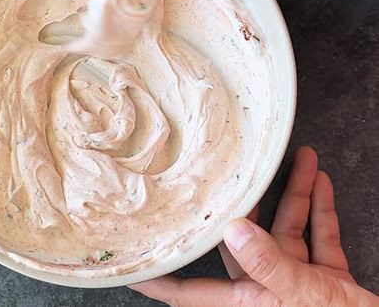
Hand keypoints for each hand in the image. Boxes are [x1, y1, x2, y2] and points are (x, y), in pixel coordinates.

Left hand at [129, 147, 378, 305]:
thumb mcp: (303, 296)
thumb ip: (269, 264)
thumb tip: (234, 230)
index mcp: (247, 301)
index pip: (186, 291)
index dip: (156, 277)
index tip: (128, 261)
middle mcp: (264, 290)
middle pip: (241, 239)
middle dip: (248, 200)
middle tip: (238, 167)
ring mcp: (294, 283)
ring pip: (286, 231)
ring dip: (295, 195)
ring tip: (300, 159)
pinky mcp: (323, 280)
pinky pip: (317, 238)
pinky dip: (320, 212)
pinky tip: (320, 183)